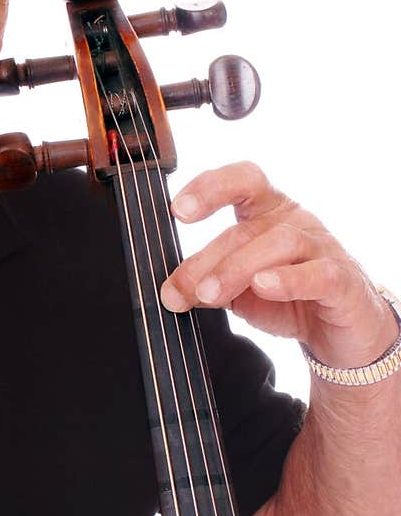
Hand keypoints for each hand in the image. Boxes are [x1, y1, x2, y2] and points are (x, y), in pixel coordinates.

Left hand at [159, 161, 395, 370]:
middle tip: (179, 290)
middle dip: (206, 260)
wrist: (342, 335)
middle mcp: (297, 222)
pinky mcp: (343, 281)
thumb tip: (172, 291)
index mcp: (269, 214)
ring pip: (280, 243)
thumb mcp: (240, 292)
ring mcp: (324, 249)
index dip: (211, 186)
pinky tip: (263, 286)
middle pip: (247, 229)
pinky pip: (318, 274)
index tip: (178, 209)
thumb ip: (208, 286)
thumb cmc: (291, 302)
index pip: (243, 180)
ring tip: (210, 295)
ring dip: (237, 268)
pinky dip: (288, 279)